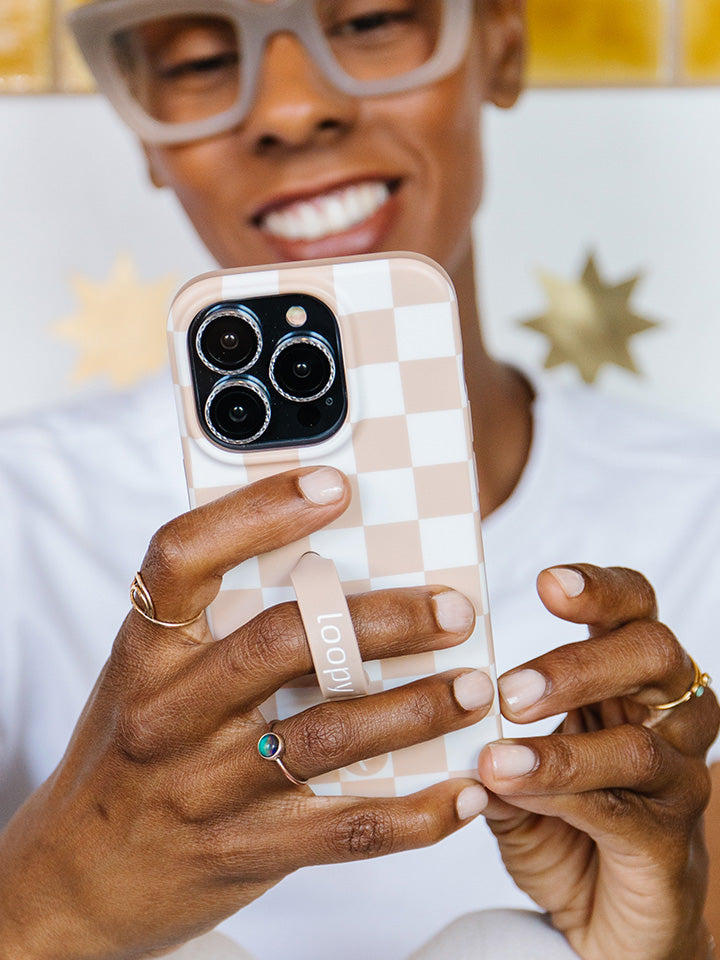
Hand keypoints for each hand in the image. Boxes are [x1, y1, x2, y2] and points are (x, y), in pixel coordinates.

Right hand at [0, 467, 492, 959]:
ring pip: (328, 733)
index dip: (257, 512)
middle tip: (454, 609)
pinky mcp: (245, 851)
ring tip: (476, 687)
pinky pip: (348, 829)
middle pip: (282, 642)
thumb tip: (335, 569)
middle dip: (382, 619)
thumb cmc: (131, 756)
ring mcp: (206, 787)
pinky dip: (420, 811)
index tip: (333, 484)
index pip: (184, 557)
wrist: (74, 880)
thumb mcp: (148, 679)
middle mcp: (169, 713)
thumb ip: (216, 630)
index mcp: (144, 650)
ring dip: (417, 708)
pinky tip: (467, 789)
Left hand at [477, 564, 718, 959]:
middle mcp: (671, 714)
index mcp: (631, 677)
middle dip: (578, 664)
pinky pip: (623, 810)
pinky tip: (513, 790)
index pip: (636, 608)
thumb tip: (441, 699)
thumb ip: (488, 734)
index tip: (547, 582)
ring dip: (559, 748)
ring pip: (638, 743)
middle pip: (653, 654)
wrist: (601, 921)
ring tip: (495, 755)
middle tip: (509, 691)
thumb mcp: (512, 768)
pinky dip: (563, 797)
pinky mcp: (672, 842)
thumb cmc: (559, 824)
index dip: (600, 589)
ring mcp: (679, 778)